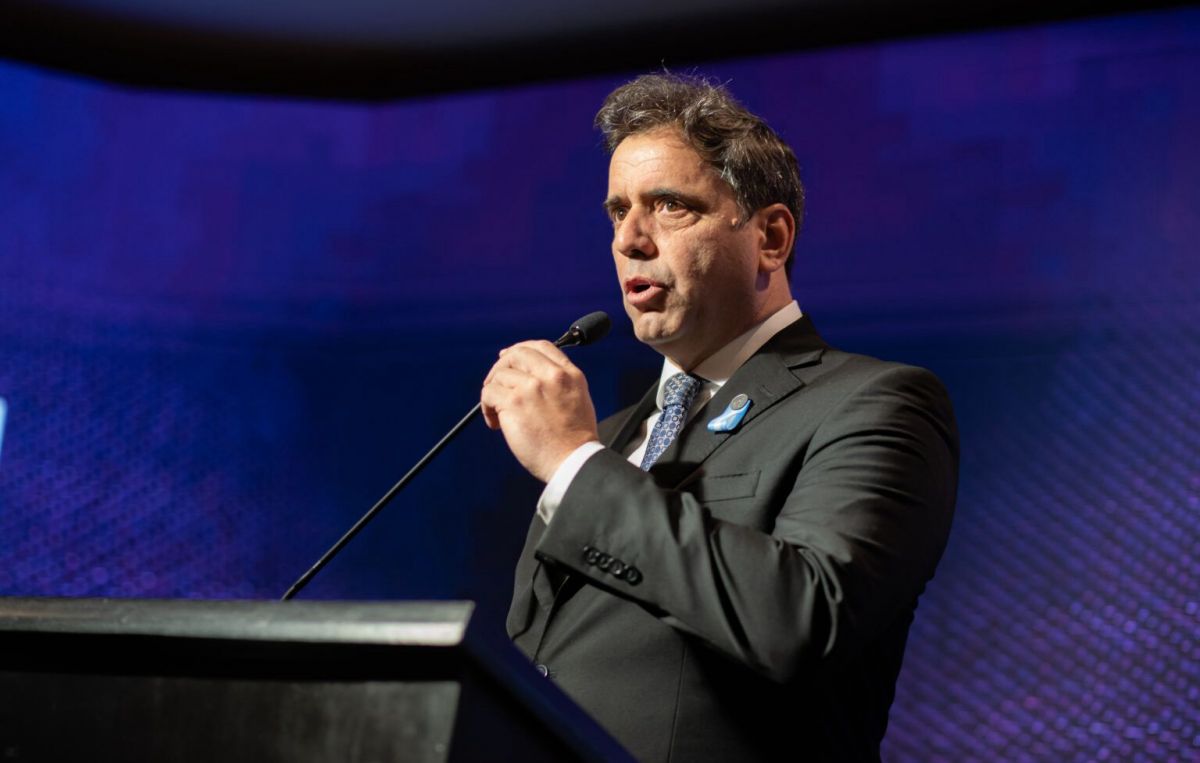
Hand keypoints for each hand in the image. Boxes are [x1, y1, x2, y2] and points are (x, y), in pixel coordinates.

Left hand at [481, 340, 599, 481]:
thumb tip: (530, 376)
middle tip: (494, 384)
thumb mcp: (578, 399)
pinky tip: (495, 422)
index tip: (508, 357)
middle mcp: (551, 376)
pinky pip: (489, 393)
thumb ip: (559, 383)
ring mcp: (531, 388)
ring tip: (498, 414)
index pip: (541, 346)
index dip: (520, 349)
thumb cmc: (574, 440)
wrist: (573, 461)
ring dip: (493, 394)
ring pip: (499, 376)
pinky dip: (486, 407)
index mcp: (569, 374)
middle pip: (516, 354)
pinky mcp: (514, 403)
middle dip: (500, 367)